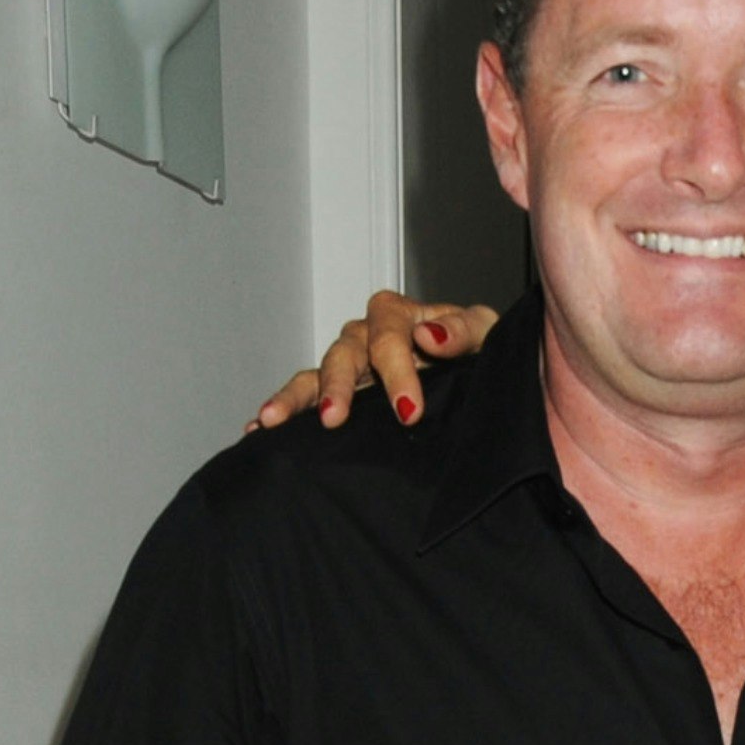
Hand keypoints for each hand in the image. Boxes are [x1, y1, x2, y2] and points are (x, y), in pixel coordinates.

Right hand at [247, 294, 497, 431]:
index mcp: (399, 315)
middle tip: (333, 417)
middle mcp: (366, 337)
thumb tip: (428, 335)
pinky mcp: (341, 394)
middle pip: (344, 354)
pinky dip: (284, 409)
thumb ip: (463, 328)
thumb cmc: (476, 346)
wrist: (474, 373)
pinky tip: (260, 428)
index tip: (408, 411)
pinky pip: (306, 397)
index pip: (388, 338)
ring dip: (294, 397)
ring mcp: (350, 365)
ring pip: (315, 376)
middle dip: (337, 387)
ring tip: (272, 419)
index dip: (397, 373)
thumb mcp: (484, 331)